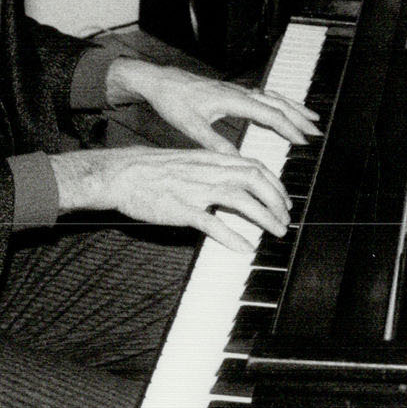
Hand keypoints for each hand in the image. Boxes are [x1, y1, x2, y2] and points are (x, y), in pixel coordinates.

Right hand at [51, 145, 290, 252]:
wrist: (121, 173)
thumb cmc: (150, 168)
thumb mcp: (186, 161)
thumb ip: (210, 169)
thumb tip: (231, 180)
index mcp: (209, 159)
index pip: (253, 165)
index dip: (274, 182)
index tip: (284, 198)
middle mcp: (206, 171)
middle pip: (254, 180)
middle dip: (276, 200)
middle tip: (285, 218)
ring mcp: (195, 190)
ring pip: (240, 199)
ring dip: (264, 216)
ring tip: (276, 231)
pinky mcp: (181, 209)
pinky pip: (212, 223)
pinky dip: (231, 236)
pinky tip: (243, 247)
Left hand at [105, 59, 320, 154]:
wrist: (160, 81)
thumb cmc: (174, 102)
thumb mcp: (191, 126)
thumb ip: (214, 143)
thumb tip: (235, 160)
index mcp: (232, 100)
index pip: (269, 114)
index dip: (288, 128)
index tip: (304, 141)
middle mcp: (238, 92)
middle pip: (277, 103)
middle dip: (299, 117)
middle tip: (317, 132)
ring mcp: (236, 89)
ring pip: (272, 96)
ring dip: (293, 107)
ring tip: (311, 118)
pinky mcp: (231, 90)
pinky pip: (263, 95)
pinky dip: (279, 102)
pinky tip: (283, 108)